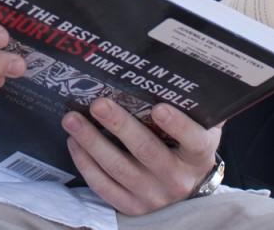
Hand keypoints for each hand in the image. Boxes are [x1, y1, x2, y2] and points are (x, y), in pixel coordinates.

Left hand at [62, 100, 221, 215]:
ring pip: (119, 168)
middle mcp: (177, 179)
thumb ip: (196, 106)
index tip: (159, 108)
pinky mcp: (131, 206)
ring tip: (72, 119)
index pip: (194, 141)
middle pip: (147, 151)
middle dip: (120, 126)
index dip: (178, 125)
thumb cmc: (188, 148)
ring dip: (92, 142)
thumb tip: (185, 68)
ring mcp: (153, 196)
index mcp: (198, 156)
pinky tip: (74, 142)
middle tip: (98, 104)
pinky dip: (86, 164)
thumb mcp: (201, 129)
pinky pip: (104, 186)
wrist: (187, 193)